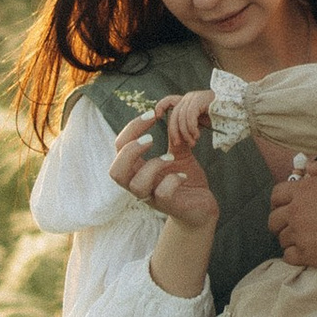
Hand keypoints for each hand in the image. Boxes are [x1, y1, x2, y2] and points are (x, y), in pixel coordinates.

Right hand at [110, 100, 219, 234]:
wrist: (201, 208)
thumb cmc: (184, 179)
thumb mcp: (178, 154)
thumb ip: (172, 136)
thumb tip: (170, 108)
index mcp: (137, 170)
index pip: (119, 147)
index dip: (131, 129)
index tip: (153, 114)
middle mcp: (139, 185)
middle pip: (115, 171)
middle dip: (130, 151)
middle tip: (151, 139)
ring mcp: (152, 198)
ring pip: (137, 185)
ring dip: (154, 166)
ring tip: (171, 158)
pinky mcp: (169, 207)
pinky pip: (162, 194)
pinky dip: (172, 181)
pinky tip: (183, 176)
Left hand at [162, 87, 215, 154]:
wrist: (239, 110)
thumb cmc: (221, 118)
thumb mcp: (200, 123)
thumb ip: (189, 126)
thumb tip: (176, 137)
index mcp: (188, 101)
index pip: (169, 100)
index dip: (160, 107)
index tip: (156, 117)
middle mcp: (189, 97)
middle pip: (173, 115)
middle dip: (174, 131)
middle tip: (178, 144)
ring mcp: (194, 97)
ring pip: (181, 118)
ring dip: (185, 133)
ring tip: (193, 142)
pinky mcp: (199, 100)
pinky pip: (189, 116)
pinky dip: (191, 128)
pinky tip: (197, 136)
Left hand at [270, 155, 316, 271]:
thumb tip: (310, 167)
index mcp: (304, 191)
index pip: (277, 194)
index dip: (280, 199)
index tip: (287, 204)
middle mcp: (297, 212)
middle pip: (274, 219)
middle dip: (280, 220)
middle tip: (292, 223)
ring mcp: (301, 235)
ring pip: (282, 238)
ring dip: (289, 238)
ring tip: (302, 238)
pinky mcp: (308, 256)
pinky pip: (289, 257)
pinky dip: (294, 255)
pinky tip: (305, 252)